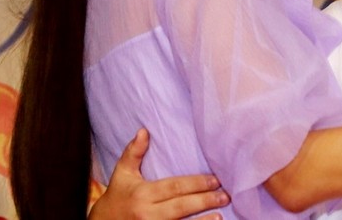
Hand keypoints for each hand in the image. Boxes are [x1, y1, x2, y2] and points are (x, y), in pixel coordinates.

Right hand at [88, 129, 229, 219]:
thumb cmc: (117, 197)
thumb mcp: (122, 174)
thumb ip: (133, 153)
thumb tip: (144, 131)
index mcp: (142, 193)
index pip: (174, 187)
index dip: (196, 183)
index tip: (215, 179)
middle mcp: (147, 213)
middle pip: (181, 206)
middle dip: (204, 200)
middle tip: (225, 195)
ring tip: (221, 215)